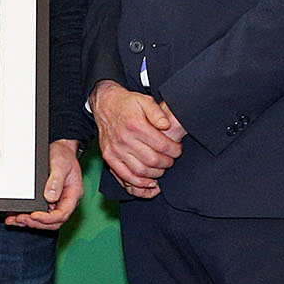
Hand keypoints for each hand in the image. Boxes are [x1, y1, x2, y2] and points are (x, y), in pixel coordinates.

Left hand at [8, 140, 83, 229]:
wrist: (60, 149)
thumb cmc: (63, 156)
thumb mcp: (60, 164)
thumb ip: (56, 180)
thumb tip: (50, 197)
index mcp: (73, 195)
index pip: (62, 214)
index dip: (47, 218)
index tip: (34, 215)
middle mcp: (64, 201)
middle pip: (52, 222)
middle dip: (36, 223)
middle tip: (21, 218)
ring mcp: (55, 202)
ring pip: (44, 221)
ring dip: (29, 223)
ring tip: (14, 220)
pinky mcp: (46, 201)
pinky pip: (37, 213)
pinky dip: (26, 217)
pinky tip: (14, 216)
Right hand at [92, 81, 184, 199]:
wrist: (105, 105)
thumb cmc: (127, 104)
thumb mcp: (145, 101)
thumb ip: (158, 113)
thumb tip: (166, 126)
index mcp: (135, 125)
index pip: (162, 145)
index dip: (174, 150)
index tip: (177, 150)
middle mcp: (124, 139)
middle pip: (153, 160)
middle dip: (167, 163)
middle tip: (171, 159)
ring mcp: (115, 150)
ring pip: (140, 171)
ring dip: (156, 174)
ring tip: (161, 168)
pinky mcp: (109, 157)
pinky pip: (124, 176)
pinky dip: (138, 183)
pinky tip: (148, 181)